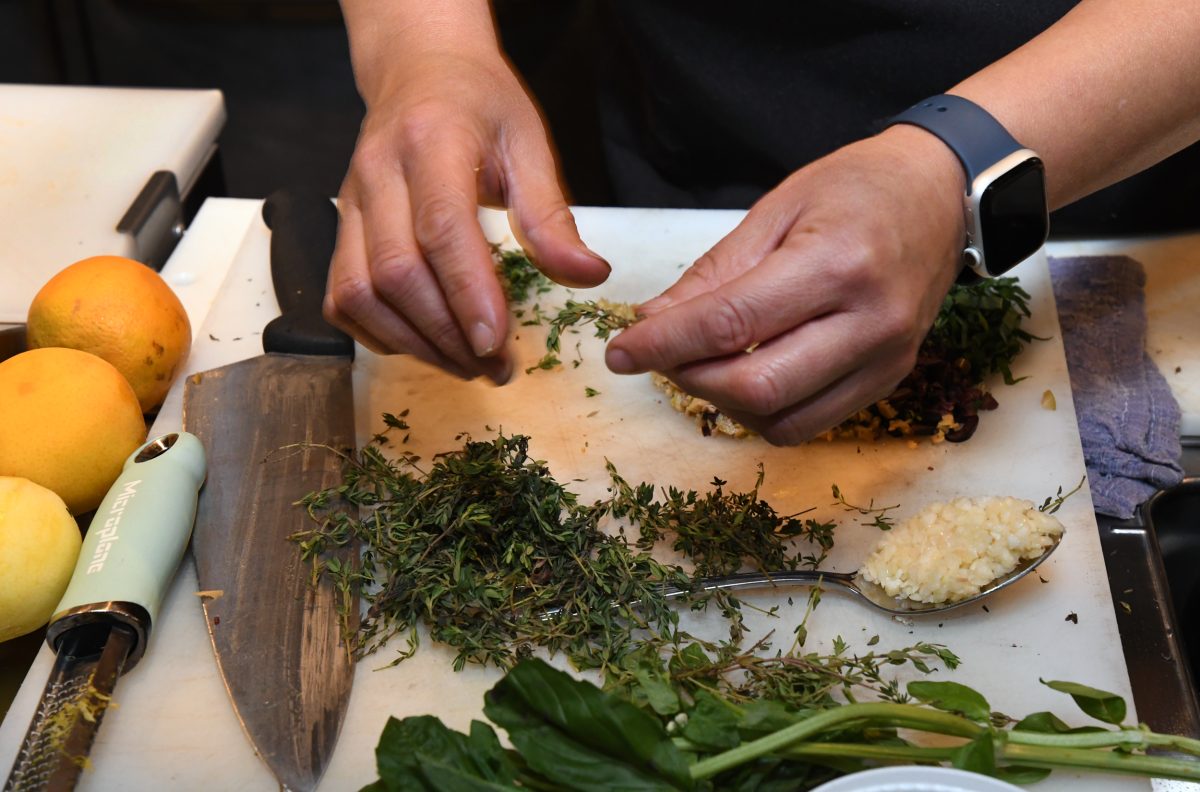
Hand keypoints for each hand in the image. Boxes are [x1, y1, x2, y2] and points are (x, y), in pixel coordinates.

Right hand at [324, 46, 609, 382]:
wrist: (420, 69)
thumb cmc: (480, 104)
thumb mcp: (529, 143)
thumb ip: (552, 214)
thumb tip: (589, 275)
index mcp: (433, 141)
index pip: (441, 228)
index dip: (467, 293)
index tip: (496, 343)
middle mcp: (379, 172)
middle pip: (396, 273)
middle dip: (446, 335)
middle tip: (494, 368)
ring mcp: (350, 202)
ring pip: (359, 293)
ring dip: (413, 344)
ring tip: (465, 365)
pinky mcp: (339, 228)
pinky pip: (341, 297)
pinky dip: (378, 334)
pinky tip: (423, 344)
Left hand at [605, 126, 966, 444]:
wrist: (940, 196)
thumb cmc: (857, 189)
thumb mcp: (775, 209)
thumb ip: (713, 274)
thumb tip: (651, 324)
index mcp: (837, 264)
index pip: (731, 324)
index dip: (664, 344)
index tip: (621, 352)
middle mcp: (869, 322)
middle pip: (756, 387)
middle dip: (690, 377)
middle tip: (662, 353)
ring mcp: (886, 360)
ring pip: (780, 420)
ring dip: (723, 402)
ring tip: (704, 361)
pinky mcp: (889, 381)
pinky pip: (809, 423)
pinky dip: (762, 411)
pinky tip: (746, 373)